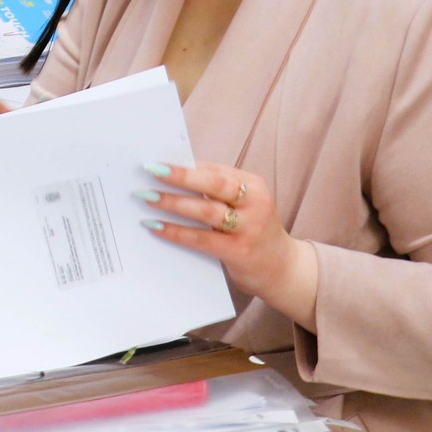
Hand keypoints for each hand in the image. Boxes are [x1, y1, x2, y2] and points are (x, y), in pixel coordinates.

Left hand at [137, 161, 318, 329]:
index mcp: (254, 186)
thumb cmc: (253, 231)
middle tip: (151, 170)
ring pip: (206, 210)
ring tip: (148, 197)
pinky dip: (176, 232)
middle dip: (180, 176)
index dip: (186, 165)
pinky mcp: (239, 251)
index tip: (158, 161)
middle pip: (214, 184)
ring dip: (173, 202)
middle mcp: (255, 203)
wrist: (283, 269)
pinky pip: (201, 238)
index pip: (215, 170)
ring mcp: (249, 228)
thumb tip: (172, 176)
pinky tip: (156, 227)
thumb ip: (217, 193)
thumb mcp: (244, 206)